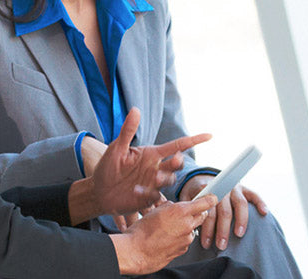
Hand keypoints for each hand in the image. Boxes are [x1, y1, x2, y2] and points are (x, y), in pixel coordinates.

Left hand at [90, 108, 209, 215]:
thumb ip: (128, 130)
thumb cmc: (107, 168)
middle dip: (178, 162)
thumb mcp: (117, 148)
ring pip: (169, 180)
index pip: (177, 145)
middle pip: (176, 164)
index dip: (194, 140)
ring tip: (152, 180)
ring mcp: (153, 184)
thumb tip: (135, 109)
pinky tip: (137, 191)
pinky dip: (148, 193)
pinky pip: (155, 195)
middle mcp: (156, 168)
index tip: (209, 136)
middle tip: (175, 160)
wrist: (98, 192)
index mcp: (152, 154)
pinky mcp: (148, 198)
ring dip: (164, 178)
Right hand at [111, 194, 216, 274]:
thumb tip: (176, 206)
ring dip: (186, 228)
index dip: (210, 199)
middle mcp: (187, 225)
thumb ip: (170, 206)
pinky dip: (180, 239)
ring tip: (168, 230)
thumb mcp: (156, 211)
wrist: (135, 252)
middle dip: (196, 213)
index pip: (205, 202)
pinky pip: (186, 241)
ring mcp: (186, 239)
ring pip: (193, 229)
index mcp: (180, 211)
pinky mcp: (183, 250)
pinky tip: (167, 239)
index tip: (213, 197)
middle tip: (185, 213)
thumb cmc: (141, 231)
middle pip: (202, 216)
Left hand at [180, 177, 270, 250]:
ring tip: (239, 234)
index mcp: (207, 191)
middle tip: (221, 245)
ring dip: (241, 220)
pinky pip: (254, 195)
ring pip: (240, 204)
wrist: (203, 177)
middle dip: (222, 230)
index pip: (208, 212)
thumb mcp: (188, 198)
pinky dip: (260, 203)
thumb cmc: (195, 194)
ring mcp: (235, 188)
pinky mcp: (244, 188)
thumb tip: (187, 226)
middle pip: (224, 211)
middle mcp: (222, 188)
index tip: (206, 243)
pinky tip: (264, 213)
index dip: (207, 228)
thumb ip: (189, 210)